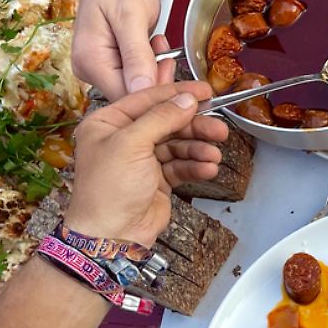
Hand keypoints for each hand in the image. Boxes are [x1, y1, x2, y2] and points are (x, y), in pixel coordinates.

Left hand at [66, 81, 226, 245]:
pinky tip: (207, 169)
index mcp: (109, 123)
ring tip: (214, 155)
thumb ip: (161, 118)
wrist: (111, 236)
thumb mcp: (132, 144)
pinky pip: (180, 166)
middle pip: (167, 123)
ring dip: (198, 149)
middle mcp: (125, 139)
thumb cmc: (109, 190)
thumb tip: (186, 100)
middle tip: (218, 128)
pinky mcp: (157, 180)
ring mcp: (142, 160)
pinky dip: (195, 166)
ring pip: (178, 145)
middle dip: (194, 127)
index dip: (178, 94)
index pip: (148, 99)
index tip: (205, 91)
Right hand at [72, 0, 164, 99]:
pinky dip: (150, 63)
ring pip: (137, 85)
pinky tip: (153, 44)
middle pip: (133, 94)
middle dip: (159, 79)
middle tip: (170, 54)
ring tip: (160, 42)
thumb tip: (141, 89)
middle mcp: (89, 69)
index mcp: (90, 61)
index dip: (159, 94)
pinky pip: (135, 74)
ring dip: (156, 69)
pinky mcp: (109, 62)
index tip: (185, 87)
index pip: (128, 97)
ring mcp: (97, 67)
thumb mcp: (132, 16)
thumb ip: (137, 55)